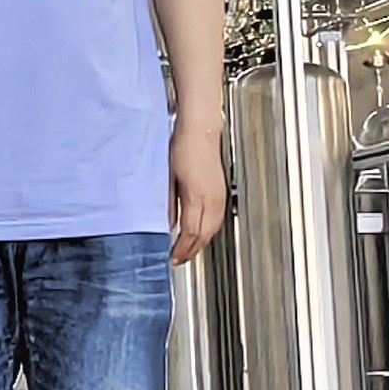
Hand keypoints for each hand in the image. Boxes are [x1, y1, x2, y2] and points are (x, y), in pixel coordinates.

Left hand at [171, 130, 225, 266]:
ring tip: (188, 251)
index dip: (182, 249)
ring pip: (213, 229)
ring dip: (201, 243)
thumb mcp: (169, 177)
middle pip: (204, 235)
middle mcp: (212, 198)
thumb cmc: (183, 146)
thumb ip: (169, 203)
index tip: (173, 258)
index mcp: (197, 195)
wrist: (200, 129)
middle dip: (191, 251)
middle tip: (179, 260)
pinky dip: (208, 231)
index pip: (190, 232)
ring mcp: (219, 195)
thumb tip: (167, 224)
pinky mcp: (221, 191)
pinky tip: (200, 233)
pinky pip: (217, 219)